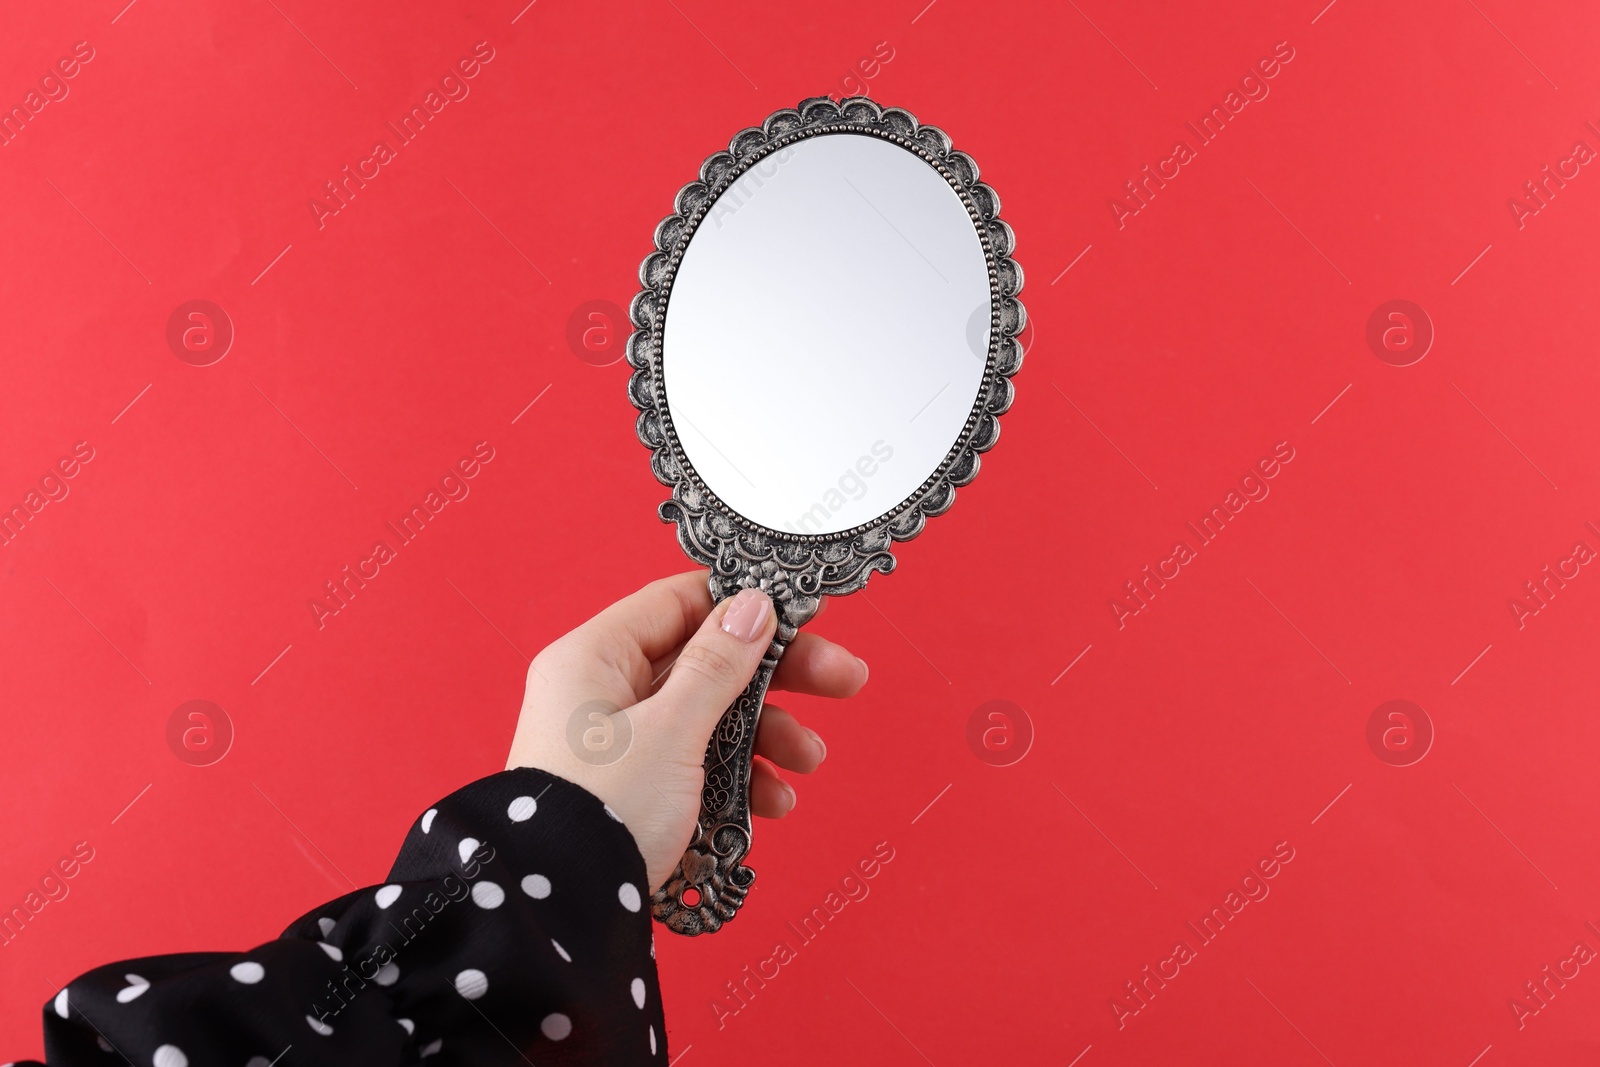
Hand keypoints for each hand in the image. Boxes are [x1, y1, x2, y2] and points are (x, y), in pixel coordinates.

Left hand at [507, 570, 869, 891]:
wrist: (561, 914)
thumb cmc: (604, 811)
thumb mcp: (672, 728)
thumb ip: (719, 665)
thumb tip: (753, 605)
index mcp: (595, 658)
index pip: (678, 603)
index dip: (743, 605)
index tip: (802, 611)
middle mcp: (603, 694)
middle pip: (706, 663)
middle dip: (778, 678)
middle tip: (843, 679)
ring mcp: (619, 745)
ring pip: (709, 718)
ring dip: (766, 736)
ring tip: (808, 761)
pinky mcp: (636, 791)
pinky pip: (697, 766)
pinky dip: (739, 779)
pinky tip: (772, 803)